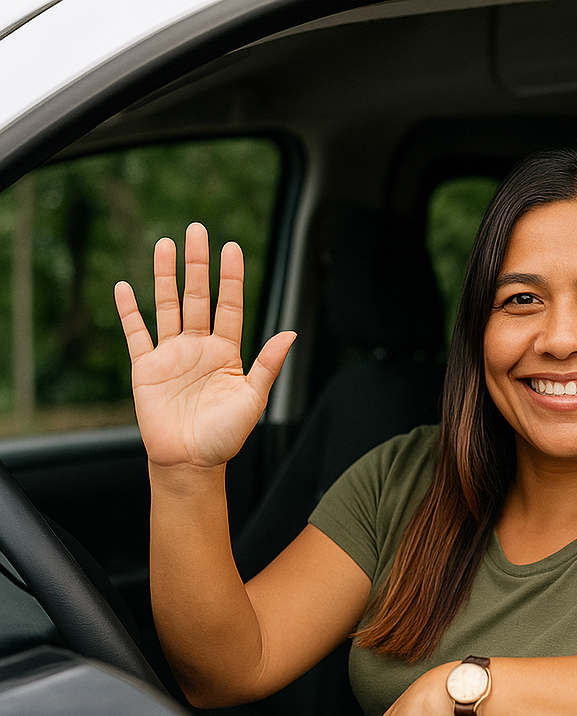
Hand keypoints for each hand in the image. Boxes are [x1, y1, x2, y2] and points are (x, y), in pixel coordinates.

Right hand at [114, 222, 294, 469]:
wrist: (191, 463)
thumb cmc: (226, 436)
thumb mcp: (253, 399)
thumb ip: (267, 365)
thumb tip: (290, 334)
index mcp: (227, 354)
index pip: (230, 306)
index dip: (231, 278)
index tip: (232, 247)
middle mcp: (199, 348)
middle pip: (198, 297)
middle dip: (197, 264)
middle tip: (197, 230)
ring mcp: (171, 355)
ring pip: (167, 306)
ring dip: (165, 276)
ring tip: (164, 244)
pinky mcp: (146, 368)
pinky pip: (135, 334)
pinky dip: (128, 312)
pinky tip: (124, 287)